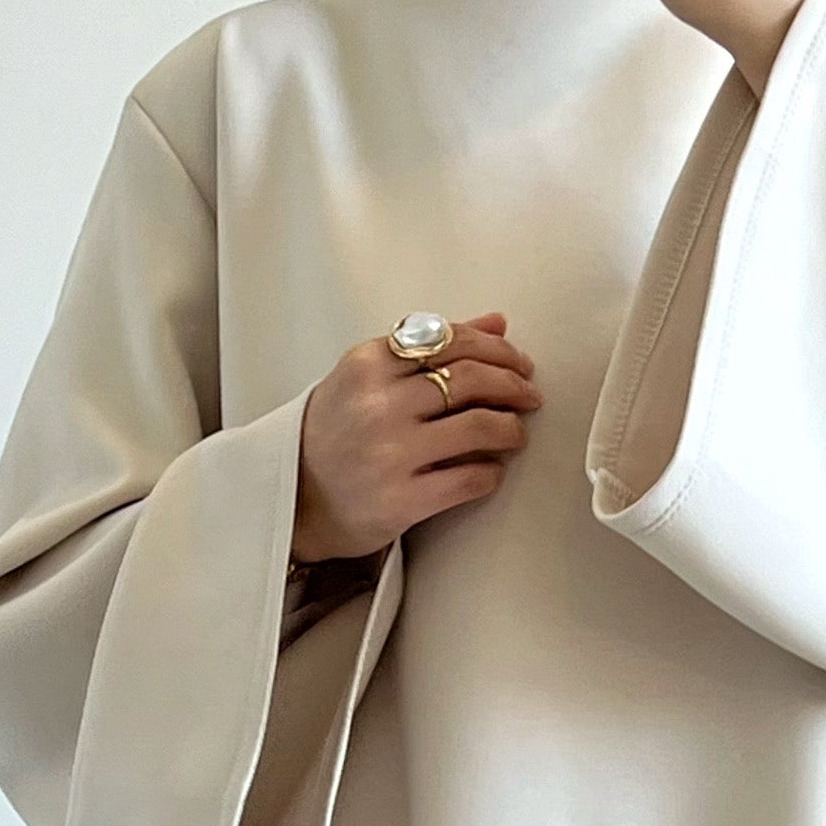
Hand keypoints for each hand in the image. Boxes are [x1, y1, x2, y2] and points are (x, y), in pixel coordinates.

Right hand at [292, 314, 542, 561]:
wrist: (295, 499)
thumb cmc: (336, 434)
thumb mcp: (367, 377)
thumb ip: (428, 347)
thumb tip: (497, 325)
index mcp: (368, 364)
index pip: (451, 340)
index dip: (496, 351)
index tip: (517, 363)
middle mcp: (379, 404)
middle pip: (471, 379)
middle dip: (513, 384)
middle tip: (529, 395)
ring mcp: (391, 453)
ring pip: (479, 426)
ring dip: (511, 428)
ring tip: (516, 433)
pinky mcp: (403, 501)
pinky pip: (470, 479)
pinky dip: (492, 472)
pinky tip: (493, 469)